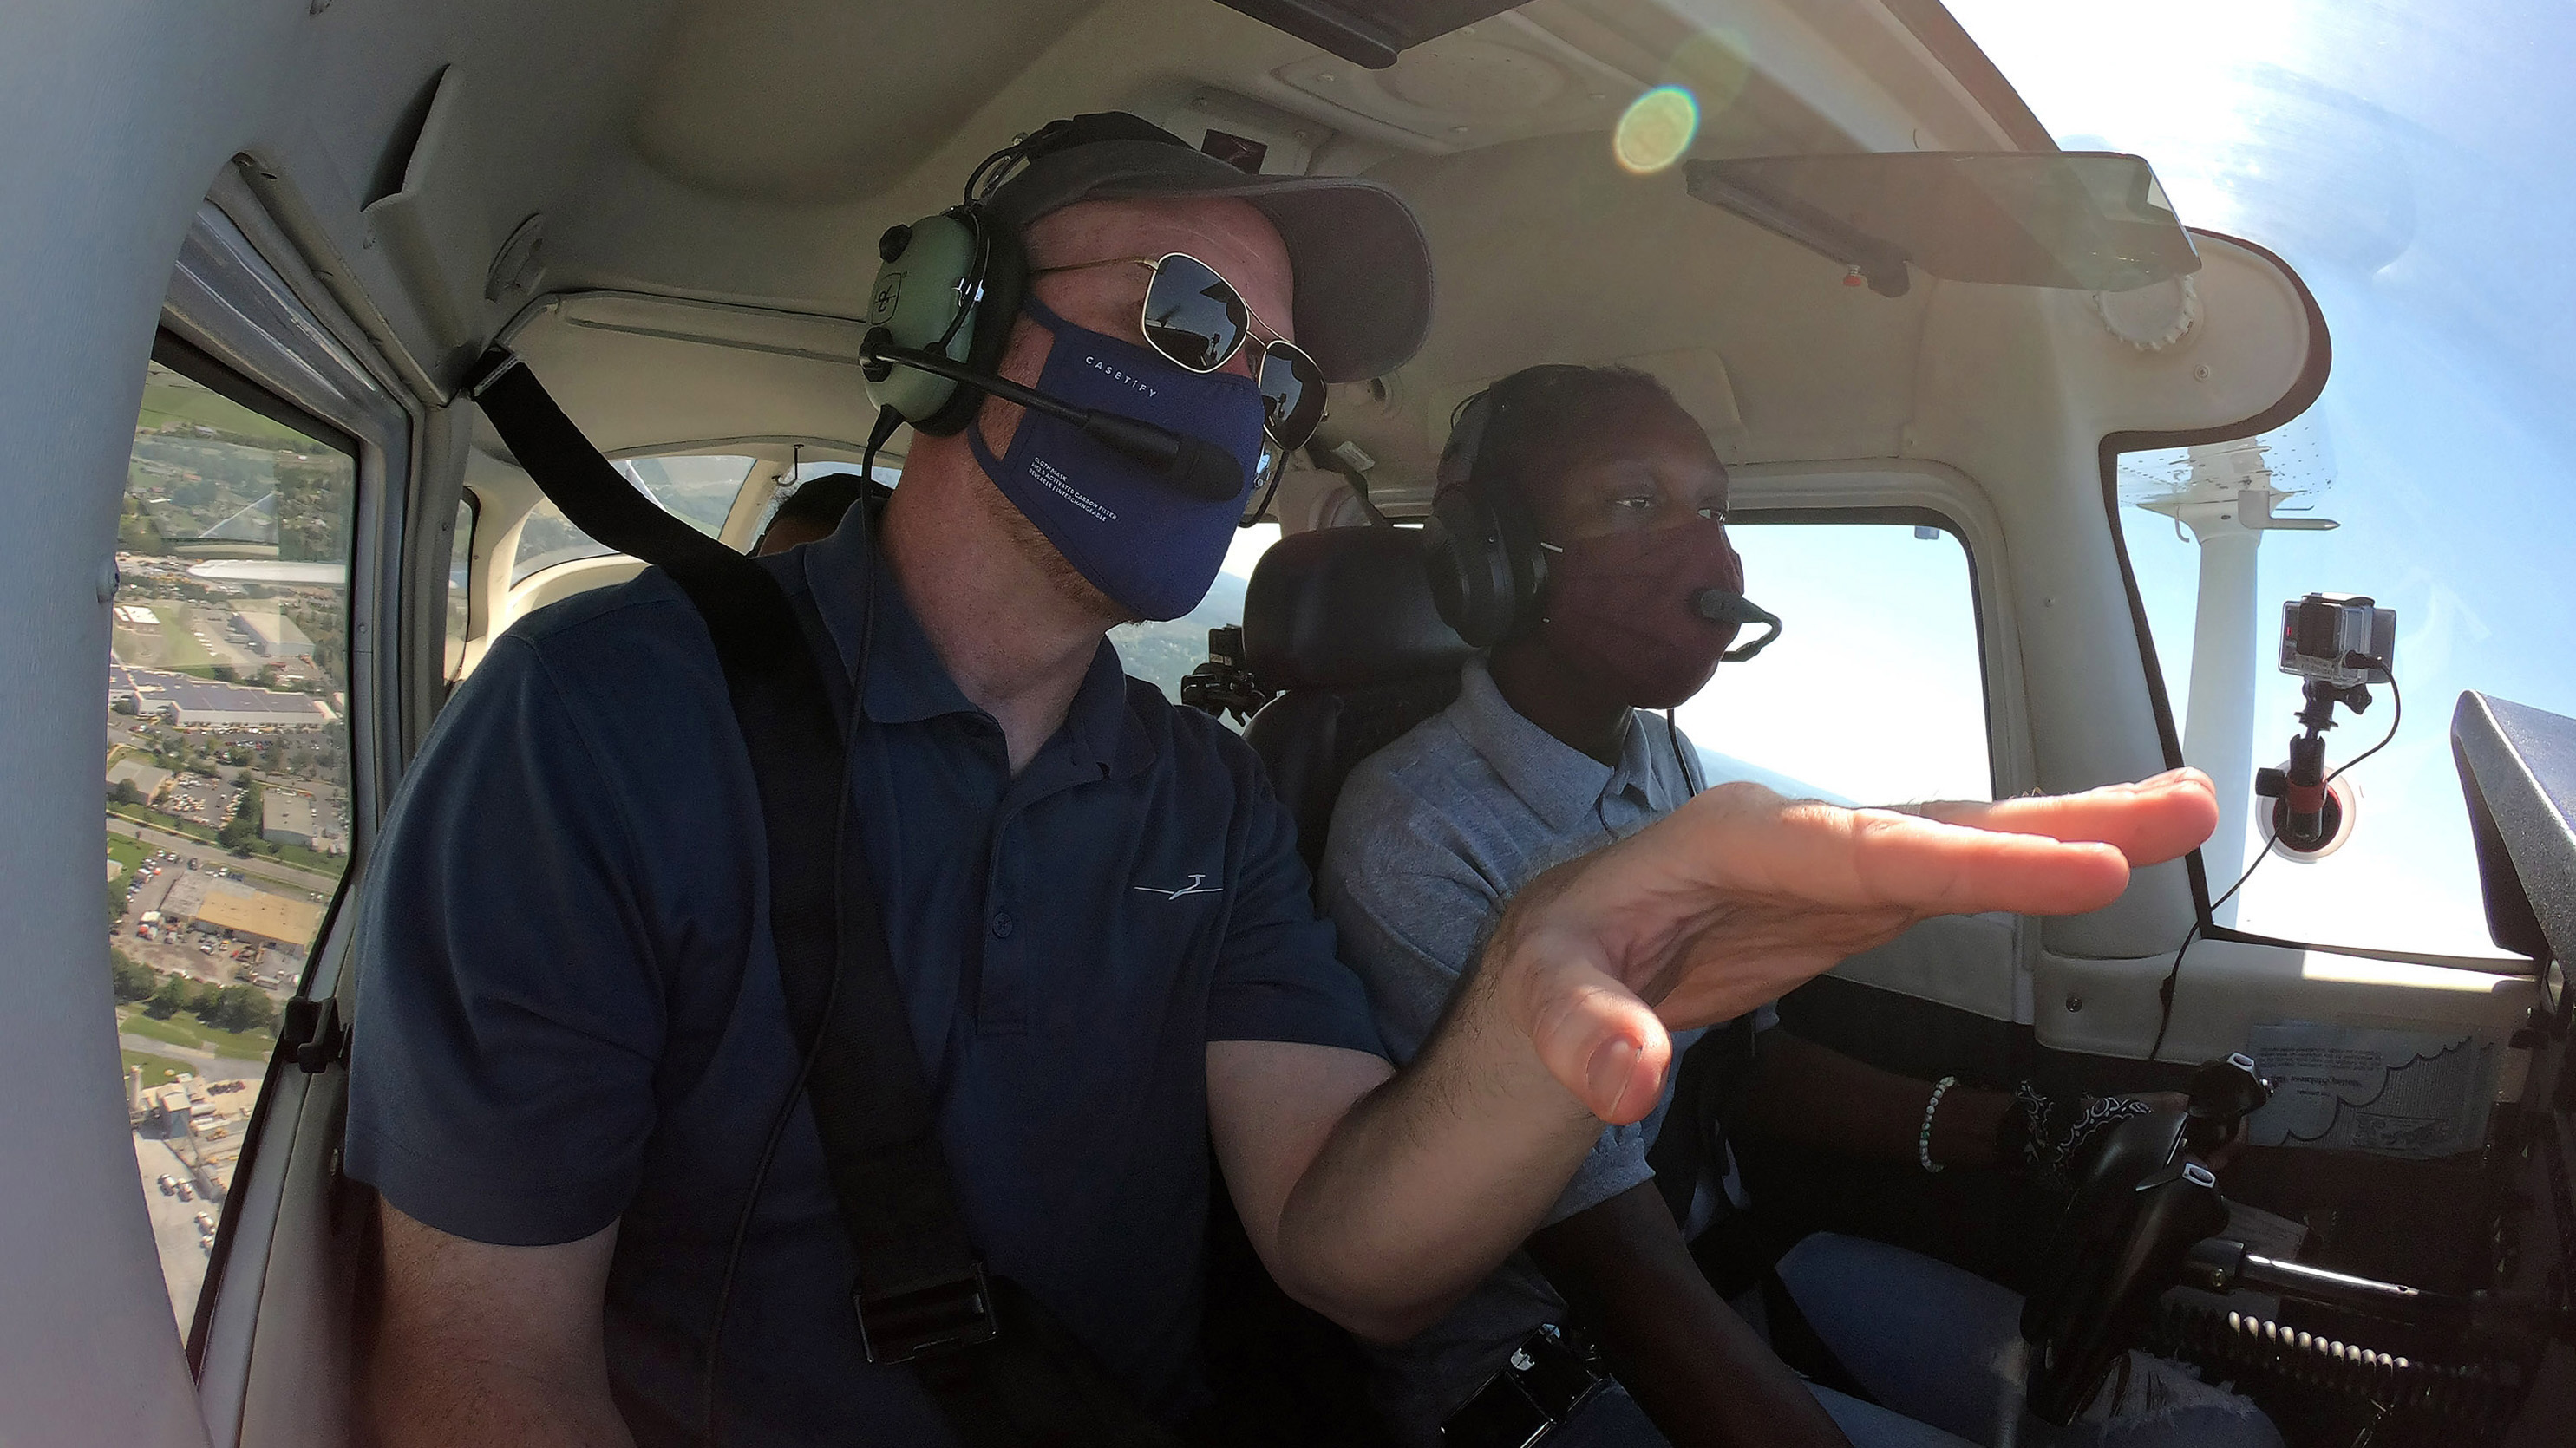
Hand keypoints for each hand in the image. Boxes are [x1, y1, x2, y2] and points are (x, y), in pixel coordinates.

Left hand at [1488, 769, 2218, 1123]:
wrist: (1561, 960)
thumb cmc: (1552, 965)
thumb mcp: (1541, 1001)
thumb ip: (1584, 1034)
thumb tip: (1629, 1076)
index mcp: (1734, 841)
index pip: (1870, 851)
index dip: (1980, 863)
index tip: (2083, 869)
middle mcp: (1798, 834)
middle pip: (1940, 827)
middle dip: (2060, 818)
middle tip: (2179, 807)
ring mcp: (1832, 864)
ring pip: (1961, 843)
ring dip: (2070, 830)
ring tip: (2180, 813)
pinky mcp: (1851, 900)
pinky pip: (1952, 880)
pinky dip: (2028, 870)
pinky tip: (2098, 863)